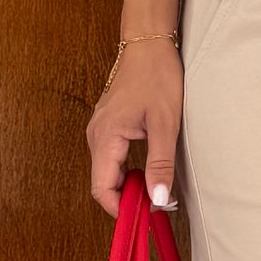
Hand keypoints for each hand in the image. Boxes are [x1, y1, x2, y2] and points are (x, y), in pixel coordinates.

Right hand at [87, 36, 182, 219]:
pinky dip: (126, 171)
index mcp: (105, 137)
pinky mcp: (107, 126)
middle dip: (126, 199)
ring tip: (155, 186)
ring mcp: (99, 130)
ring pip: (106, 171)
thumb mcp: (165, 124)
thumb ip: (160, 163)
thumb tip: (157, 199)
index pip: (101, 188)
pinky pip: (110, 158)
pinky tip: (147, 169)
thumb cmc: (157, 77)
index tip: (144, 216)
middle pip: (102, 183)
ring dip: (127, 185)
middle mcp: (95, 136)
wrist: (148, 44)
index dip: (120, 209)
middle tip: (155, 203)